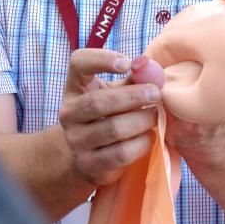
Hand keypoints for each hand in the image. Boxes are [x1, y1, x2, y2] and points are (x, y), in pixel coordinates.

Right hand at [59, 48, 161, 186]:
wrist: (84, 156)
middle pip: (98, 102)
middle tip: (156, 93)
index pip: (78, 63)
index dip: (102, 59)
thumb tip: (149, 64)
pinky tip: (149, 136)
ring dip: (140, 120)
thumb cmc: (106, 114)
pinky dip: (141, 143)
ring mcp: (76, 141)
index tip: (127, 63)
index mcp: (75, 87)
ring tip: (155, 115)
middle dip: (132, 96)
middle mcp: (69, 113)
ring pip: (113, 129)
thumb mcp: (113, 92)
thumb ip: (132, 78)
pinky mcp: (89, 164)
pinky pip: (120, 153)